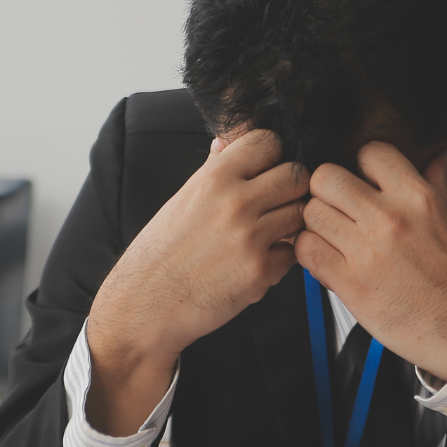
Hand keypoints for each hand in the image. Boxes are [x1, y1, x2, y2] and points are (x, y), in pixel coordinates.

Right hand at [86, 129, 306, 434]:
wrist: (145, 304)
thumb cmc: (161, 253)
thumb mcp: (182, 200)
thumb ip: (213, 170)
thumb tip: (228, 142)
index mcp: (214, 178)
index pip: (269, 142)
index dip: (273, 156)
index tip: (267, 171)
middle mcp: (235, 202)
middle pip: (297, 175)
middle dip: (291, 189)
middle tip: (276, 204)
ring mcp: (251, 237)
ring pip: (301, 214)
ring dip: (291, 224)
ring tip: (267, 235)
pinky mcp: (260, 272)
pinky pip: (293, 254)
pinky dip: (281, 258)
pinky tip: (257, 262)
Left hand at [296, 142, 446, 382]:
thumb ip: (438, 184)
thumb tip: (440, 156)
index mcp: (418, 198)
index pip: (370, 153)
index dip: (361, 166)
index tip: (363, 181)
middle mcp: (390, 219)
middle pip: (326, 178)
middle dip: (327, 191)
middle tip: (337, 208)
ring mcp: (367, 251)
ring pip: (311, 213)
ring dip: (317, 224)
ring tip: (333, 237)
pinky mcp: (350, 283)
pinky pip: (307, 250)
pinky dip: (311, 253)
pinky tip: (328, 259)